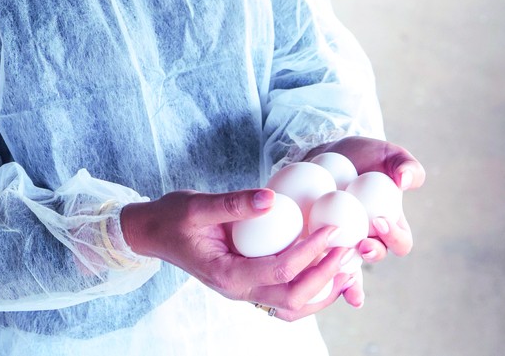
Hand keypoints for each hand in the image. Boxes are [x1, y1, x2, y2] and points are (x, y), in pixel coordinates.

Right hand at [120, 189, 356, 321]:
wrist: (153, 232)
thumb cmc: (172, 217)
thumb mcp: (197, 205)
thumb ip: (233, 203)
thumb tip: (272, 198)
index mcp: (226, 275)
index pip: (279, 272)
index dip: (310, 253)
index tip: (333, 230)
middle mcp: (237, 291)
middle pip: (293, 299)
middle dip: (326, 277)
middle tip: (351, 252)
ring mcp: (243, 292)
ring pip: (292, 307)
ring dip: (323, 291)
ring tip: (348, 268)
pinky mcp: (248, 283)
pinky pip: (285, 297)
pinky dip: (309, 288)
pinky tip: (325, 269)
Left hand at [305, 136, 424, 262]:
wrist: (327, 153)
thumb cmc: (363, 155)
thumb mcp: (388, 154)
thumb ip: (405, 164)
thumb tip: (405, 181)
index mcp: (390, 226)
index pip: (401, 243)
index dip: (394, 238)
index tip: (380, 221)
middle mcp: (366, 238)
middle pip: (372, 258)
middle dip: (370, 255)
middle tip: (362, 243)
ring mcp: (341, 241)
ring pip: (344, 265)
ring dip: (343, 271)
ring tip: (337, 264)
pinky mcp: (315, 238)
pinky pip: (315, 257)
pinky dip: (312, 263)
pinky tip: (304, 261)